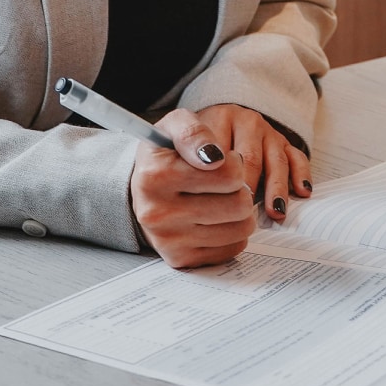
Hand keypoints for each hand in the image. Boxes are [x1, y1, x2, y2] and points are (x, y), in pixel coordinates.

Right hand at [130, 107, 256, 267]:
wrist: (143, 190)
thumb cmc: (166, 155)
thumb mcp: (175, 126)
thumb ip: (194, 131)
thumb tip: (215, 156)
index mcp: (154, 176)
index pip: (228, 173)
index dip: (233, 163)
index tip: (220, 160)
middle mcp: (157, 213)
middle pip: (239, 204)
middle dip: (239, 189)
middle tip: (224, 183)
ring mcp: (169, 240)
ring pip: (241, 228)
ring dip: (240, 211)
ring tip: (221, 199)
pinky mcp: (182, 259)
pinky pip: (234, 247)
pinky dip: (232, 232)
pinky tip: (215, 219)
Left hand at [195, 102, 312, 219]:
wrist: (206, 130)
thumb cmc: (190, 145)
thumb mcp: (178, 139)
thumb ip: (186, 150)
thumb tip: (205, 171)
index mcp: (220, 118)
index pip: (223, 149)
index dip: (221, 178)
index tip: (218, 200)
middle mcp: (247, 122)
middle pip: (251, 158)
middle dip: (249, 188)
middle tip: (244, 213)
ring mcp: (268, 133)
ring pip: (277, 160)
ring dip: (277, 188)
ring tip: (276, 212)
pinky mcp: (284, 144)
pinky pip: (297, 157)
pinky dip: (302, 175)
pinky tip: (302, 193)